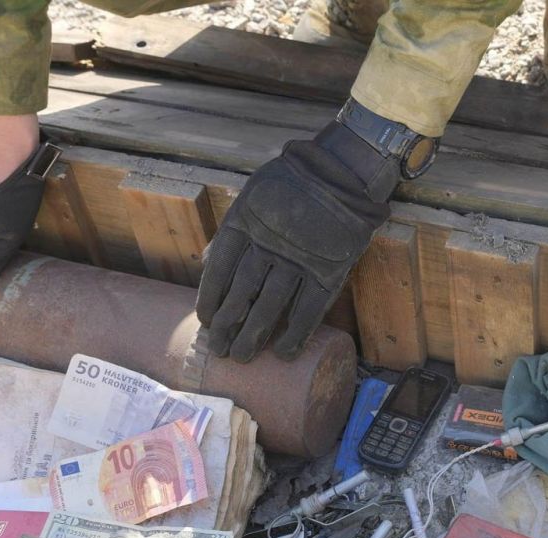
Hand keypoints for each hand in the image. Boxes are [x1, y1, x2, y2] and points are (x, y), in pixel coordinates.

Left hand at [195, 121, 398, 361]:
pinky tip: (283, 351)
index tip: (206, 321)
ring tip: (242, 356)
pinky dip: (296, 333)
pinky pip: (309, 309)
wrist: (342, 172)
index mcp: (245, 223)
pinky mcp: (328, 270)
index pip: (219, 270)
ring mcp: (299, 259)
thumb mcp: (252, 195)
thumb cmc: (291, 183)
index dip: (210, 299)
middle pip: (241, 294)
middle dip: (227, 325)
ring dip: (254, 335)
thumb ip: (232, 229)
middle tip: (218, 349)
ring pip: (270, 306)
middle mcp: (268, 244)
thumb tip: (207, 262)